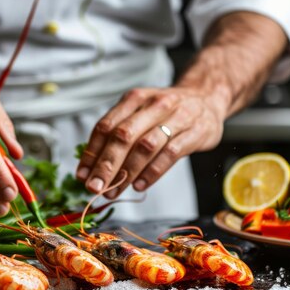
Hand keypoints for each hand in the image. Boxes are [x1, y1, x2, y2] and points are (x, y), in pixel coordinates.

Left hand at [76, 87, 224, 198]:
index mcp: (134, 99)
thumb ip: (118, 135)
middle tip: (94, 187)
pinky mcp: (196, 132)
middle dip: (106, 165)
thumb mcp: (141, 113)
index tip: (82, 175)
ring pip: (146, 146)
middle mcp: (154, 104)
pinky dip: (152, 172)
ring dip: (127, 172)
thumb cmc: (166, 113)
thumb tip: (91, 168)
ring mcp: (177, 117)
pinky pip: (170, 154)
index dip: (91, 152)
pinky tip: (139, 185)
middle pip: (123, 136)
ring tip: (115, 191)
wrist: (208, 98)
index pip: (106, 126)